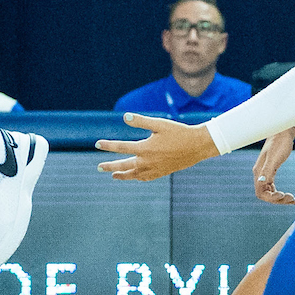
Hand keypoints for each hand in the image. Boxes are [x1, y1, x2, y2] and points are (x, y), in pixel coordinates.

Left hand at [95, 112, 216, 181]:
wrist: (198, 146)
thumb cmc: (178, 132)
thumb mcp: (159, 124)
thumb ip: (141, 121)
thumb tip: (125, 116)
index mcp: (146, 148)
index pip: (121, 147)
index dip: (108, 145)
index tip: (97, 144)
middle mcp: (148, 161)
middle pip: (124, 165)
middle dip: (110, 166)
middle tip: (98, 167)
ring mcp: (155, 169)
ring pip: (135, 175)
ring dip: (123, 175)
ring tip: (113, 175)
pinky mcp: (163, 172)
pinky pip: (146, 178)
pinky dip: (138, 177)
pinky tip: (135, 177)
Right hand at [252, 127, 294, 204]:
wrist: (283, 132)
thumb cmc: (280, 143)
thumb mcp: (274, 157)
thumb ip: (267, 170)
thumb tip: (261, 182)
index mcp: (259, 171)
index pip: (260, 192)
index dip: (271, 198)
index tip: (283, 195)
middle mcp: (260, 174)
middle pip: (265, 194)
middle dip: (277, 200)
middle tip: (292, 199)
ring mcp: (265, 173)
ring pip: (269, 192)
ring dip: (280, 198)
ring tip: (293, 199)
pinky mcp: (271, 171)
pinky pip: (273, 187)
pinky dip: (280, 193)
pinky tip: (289, 195)